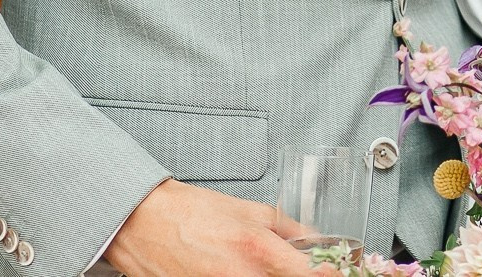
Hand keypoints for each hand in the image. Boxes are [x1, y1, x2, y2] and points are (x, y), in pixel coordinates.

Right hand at [104, 179, 315, 276]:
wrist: (143, 224)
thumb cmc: (193, 213)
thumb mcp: (252, 211)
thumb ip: (291, 229)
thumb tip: (319, 242)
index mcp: (258, 250)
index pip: (312, 275)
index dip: (331, 275)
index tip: (338, 273)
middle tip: (301, 272)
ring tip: (267, 272)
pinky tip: (243, 275)